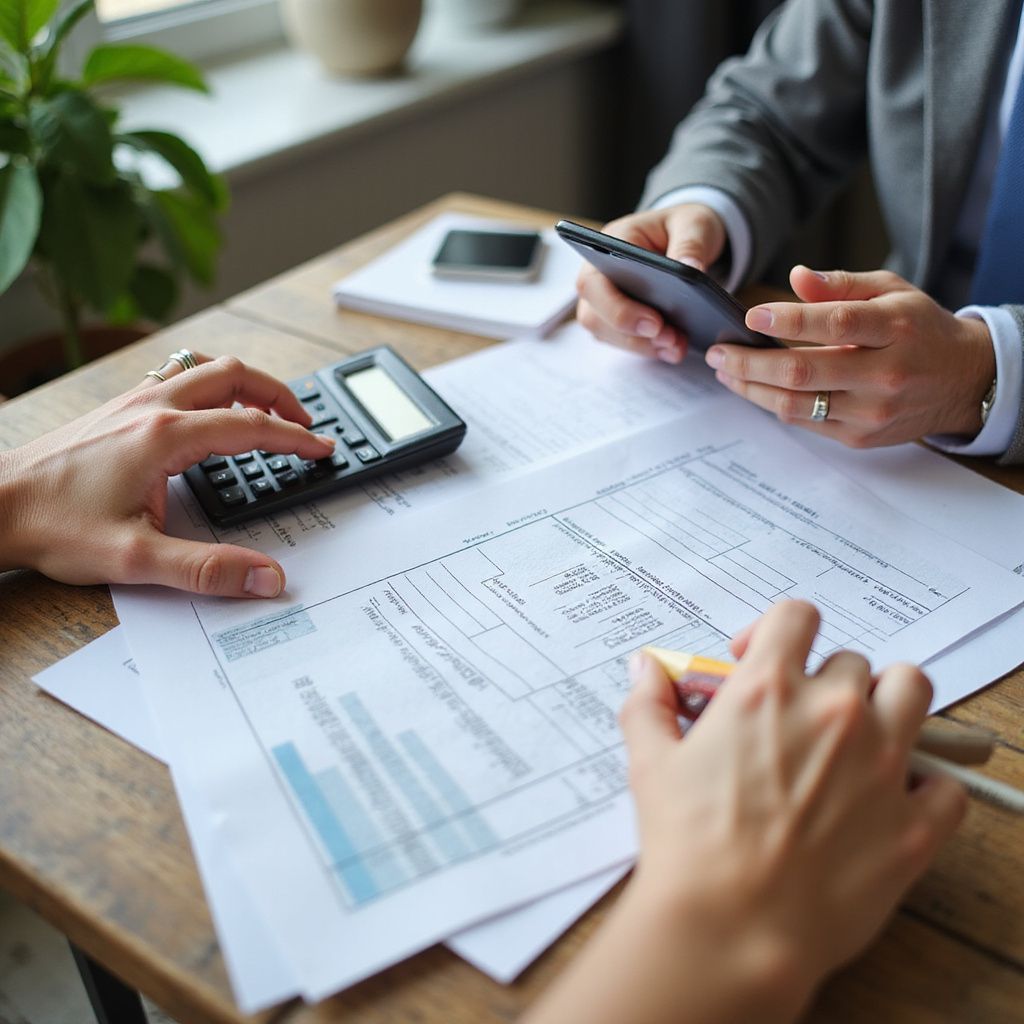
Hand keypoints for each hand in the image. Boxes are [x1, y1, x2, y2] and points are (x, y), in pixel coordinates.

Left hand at [0, 354, 335, 597]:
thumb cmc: (54, 526)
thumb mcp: (136, 559)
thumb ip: (209, 571)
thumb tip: (266, 578)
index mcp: (165, 436)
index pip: (251, 425)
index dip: (295, 438)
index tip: (323, 449)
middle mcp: (152, 407)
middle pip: (234, 376)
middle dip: (279, 396)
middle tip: (305, 423)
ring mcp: (133, 402)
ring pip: (205, 369)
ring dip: (246, 384)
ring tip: (268, 410)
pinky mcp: (118, 409)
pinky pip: (178, 379)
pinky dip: (212, 386)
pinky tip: (210, 412)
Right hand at [526, 602, 964, 1023]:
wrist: (730, 924)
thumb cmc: (688, 845)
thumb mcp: (651, 763)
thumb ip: (648, 703)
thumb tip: (646, 669)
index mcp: (767, 689)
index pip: (796, 615)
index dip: (778, 630)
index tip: (764, 657)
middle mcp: (832, 712)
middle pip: (852, 660)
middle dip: (826, 681)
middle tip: (802, 718)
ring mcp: (881, 764)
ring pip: (912, 690)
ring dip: (890, 703)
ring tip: (864, 736)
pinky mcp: (914, 823)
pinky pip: (946, 785)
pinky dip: (927, 788)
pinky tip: (893, 803)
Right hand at [576, 203, 725, 363]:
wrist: (687, 239)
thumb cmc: (683, 227)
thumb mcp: (694, 224)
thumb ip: (691, 244)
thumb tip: (690, 267)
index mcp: (608, 244)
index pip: (593, 282)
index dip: (617, 308)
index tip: (654, 323)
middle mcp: (598, 275)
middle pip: (595, 316)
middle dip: (631, 335)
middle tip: (671, 339)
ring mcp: (604, 301)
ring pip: (608, 335)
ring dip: (642, 346)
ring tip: (678, 346)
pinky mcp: (617, 321)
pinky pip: (624, 342)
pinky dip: (649, 349)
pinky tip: (675, 349)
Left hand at [705, 267, 996, 446]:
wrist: (963, 380)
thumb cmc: (919, 328)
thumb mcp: (892, 291)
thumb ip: (841, 285)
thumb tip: (797, 278)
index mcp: (895, 327)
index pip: (836, 324)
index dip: (788, 321)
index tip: (750, 315)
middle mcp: (885, 372)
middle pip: (803, 372)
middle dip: (749, 363)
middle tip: (718, 352)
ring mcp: (872, 410)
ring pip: (796, 404)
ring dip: (751, 388)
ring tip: (725, 372)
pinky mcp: (861, 437)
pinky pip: (806, 421)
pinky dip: (774, 404)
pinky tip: (755, 388)